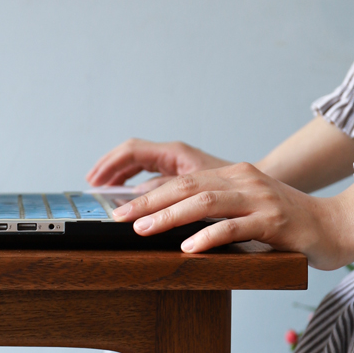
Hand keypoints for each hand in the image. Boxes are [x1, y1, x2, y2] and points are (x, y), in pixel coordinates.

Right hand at [86, 138, 229, 189]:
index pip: (132, 152)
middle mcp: (175, 153)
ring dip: (119, 172)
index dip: (111, 167)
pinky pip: (148, 169)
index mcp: (176, 153)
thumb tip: (139, 199)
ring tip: (102, 187)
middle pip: (131, 153)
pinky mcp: (181, 170)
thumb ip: (167, 195)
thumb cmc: (234, 192)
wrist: (261, 188)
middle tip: (92, 184)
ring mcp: (177, 160)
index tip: (97, 182)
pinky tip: (126, 192)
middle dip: (109, 167)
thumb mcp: (196, 195)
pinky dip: (132, 178)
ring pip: (138, 160)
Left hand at [111, 162, 353, 269]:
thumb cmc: (290, 226)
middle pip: (188, 189)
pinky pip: (237, 228)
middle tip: (119, 217)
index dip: (150, 193)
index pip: (184, 182)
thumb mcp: (250, 210)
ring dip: (171, 217)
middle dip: (150, 202)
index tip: (120, 208)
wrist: (338, 226)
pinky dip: (211, 237)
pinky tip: (189, 247)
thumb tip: (175, 228)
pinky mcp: (276, 223)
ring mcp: (261, 201)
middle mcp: (246, 181)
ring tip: (143, 229)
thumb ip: (219, 213)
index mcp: (236, 176)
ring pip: (207, 204)